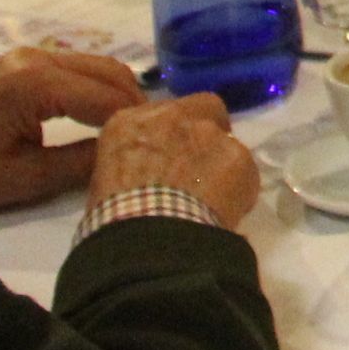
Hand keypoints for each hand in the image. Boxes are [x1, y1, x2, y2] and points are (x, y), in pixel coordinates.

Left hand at [0, 45, 146, 214]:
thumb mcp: (23, 178)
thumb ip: (79, 164)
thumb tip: (125, 155)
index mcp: (34, 83)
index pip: (105, 97)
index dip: (134, 121)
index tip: (160, 145)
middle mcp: (37, 58)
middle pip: (109, 71)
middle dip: (134, 103)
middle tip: (153, 139)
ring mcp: (30, 57)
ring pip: (98, 66)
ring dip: (119, 93)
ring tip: (133, 131)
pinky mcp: (26, 64)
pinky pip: (78, 69)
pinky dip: (99, 88)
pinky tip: (105, 118)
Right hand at [84, 91, 260, 227]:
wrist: (148, 241)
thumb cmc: (116, 218)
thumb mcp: (104, 181)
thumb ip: (132, 161)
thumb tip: (147, 173)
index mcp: (130, 122)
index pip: (161, 113)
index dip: (171, 133)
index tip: (172, 154)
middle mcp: (173, 116)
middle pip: (203, 107)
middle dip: (206, 130)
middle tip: (201, 164)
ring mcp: (209, 133)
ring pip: (226, 140)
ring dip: (220, 162)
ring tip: (211, 198)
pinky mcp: (239, 156)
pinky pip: (243, 170)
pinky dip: (238, 188)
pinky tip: (225, 211)